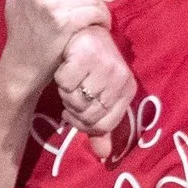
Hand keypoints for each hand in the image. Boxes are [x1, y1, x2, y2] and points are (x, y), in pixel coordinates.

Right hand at [4, 0, 108, 91]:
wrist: (22, 67)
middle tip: (94, 12)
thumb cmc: (22, 34)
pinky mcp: (64, 21)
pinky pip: (93, 11)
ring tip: (99, 20)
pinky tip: (101, 27)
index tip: (81, 1)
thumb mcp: (17, 0)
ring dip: (100, 9)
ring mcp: (50, 4)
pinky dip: (102, 19)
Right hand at [54, 25, 137, 156]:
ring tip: (70, 81)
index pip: (105, 126)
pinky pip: (65, 82)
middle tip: (70, 94)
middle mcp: (120, 76)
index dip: (84, 124)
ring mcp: (104, 64)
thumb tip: (104, 156)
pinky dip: (60, 78)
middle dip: (73, 109)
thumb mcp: (99, 97)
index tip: (74, 114)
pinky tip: (65, 67)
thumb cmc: (91, 67)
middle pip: (89, 115)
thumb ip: (100, 127)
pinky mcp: (86, 53)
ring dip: (66, 93)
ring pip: (76, 99)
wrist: (84, 31)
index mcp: (127, 89)